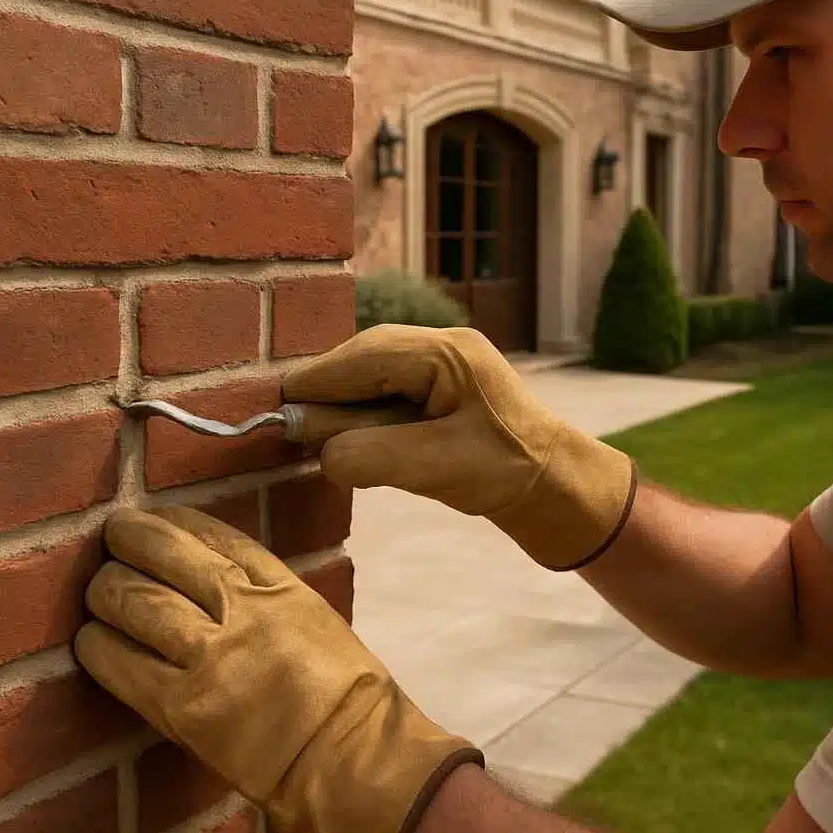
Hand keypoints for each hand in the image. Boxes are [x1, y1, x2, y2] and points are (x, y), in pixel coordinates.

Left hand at [73, 505, 482, 832]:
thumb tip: (216, 583)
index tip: (154, 517)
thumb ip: (267, 599)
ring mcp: (211, 657)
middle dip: (131, 541)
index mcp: (281, 588)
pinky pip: (123, 664)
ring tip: (97, 589)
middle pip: (168, 557)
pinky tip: (88, 640)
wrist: (349, 758)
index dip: (176, 522)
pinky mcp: (183, 705)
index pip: (217, 536)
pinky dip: (99, 647)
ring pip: (137, 602)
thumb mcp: (315, 621)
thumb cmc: (346, 699)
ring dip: (107, 589)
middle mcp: (243, 611)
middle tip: (113, 538)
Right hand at [281, 324, 636, 570]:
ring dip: (345, 412)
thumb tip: (318, 452)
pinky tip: (357, 445)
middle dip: (328, 399)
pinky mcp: (435, 387)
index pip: (359, 358)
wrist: (560, 487)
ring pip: (365, 377)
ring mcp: (438, 363)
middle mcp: (439, 346)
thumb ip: (371, 456)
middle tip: (298, 441)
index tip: (272, 416)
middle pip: (357, 361)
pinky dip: (363, 417)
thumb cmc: (508, 475)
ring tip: (330, 448)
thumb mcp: (437, 469)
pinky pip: (381, 392)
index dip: (313, 387)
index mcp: (445, 353)